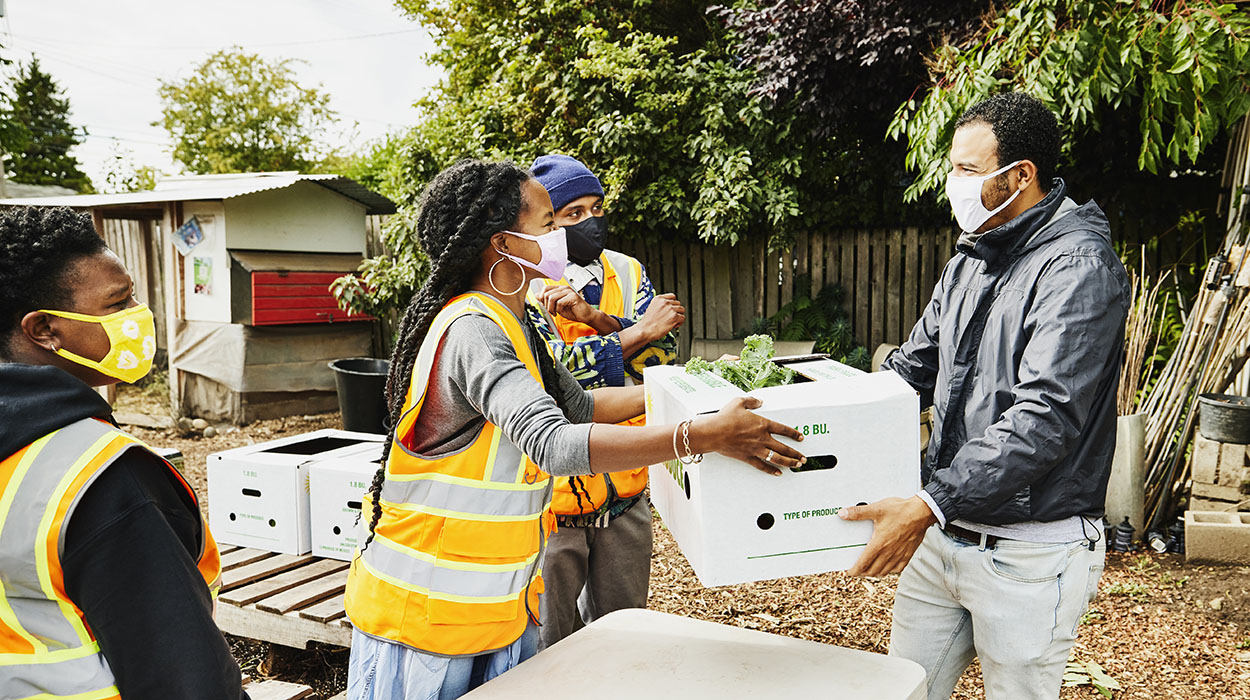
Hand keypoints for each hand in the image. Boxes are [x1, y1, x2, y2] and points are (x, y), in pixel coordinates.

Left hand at [539, 286, 617, 333]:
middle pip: (547, 293)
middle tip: (551, 311)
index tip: (545, 305)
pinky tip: (561, 312)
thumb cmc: (573, 311)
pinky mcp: (573, 297)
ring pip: (552, 297)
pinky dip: (558, 309)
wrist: (585, 316)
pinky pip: (560, 302)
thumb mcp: (556, 306)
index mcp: (560, 289)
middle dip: (546, 305)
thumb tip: (537, 296)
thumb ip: (547, 301)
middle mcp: (564, 288)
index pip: (545, 288)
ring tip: (555, 312)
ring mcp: (569, 291)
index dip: (542, 297)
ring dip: (551, 308)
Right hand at [638, 293, 684, 340]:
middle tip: (670, 317)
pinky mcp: (675, 317)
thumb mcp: (651, 308)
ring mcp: (670, 309)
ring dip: (678, 316)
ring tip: (672, 321)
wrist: (645, 330)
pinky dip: (680, 322)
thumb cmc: (647, 322)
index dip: (673, 303)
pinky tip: (673, 325)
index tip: (671, 308)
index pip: (672, 296)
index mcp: (658, 298)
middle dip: (675, 310)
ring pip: (681, 310)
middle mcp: (665, 302)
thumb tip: (669, 307)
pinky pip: (682, 318)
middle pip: (678, 303)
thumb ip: (660, 305)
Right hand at [691, 397, 805, 475]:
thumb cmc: (725, 418)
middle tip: (803, 458)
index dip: (794, 434)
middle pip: (784, 448)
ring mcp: (756, 449)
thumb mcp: (738, 402)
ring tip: (796, 466)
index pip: (783, 430)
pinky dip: (771, 470)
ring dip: (789, 463)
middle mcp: (762, 438)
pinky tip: (778, 473)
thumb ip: (751, 401)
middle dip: (795, 454)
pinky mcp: (747, 457)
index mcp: (762, 424)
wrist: (714, 432)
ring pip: (777, 458)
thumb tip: (759, 401)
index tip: (800, 437)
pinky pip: (762, 466)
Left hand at [840, 496, 937, 576]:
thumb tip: (843, 514)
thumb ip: (858, 513)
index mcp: (879, 543)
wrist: (921, 513)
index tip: (849, 572)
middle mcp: (889, 552)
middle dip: (863, 572)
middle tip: (858, 570)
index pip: (863, 563)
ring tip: (870, 570)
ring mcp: (899, 555)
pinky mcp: (908, 554)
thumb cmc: (900, 511)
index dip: (855, 570)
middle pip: (873, 570)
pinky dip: (890, 571)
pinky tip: (888, 567)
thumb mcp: (876, 509)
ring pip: (885, 571)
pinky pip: (898, 569)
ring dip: (876, 573)